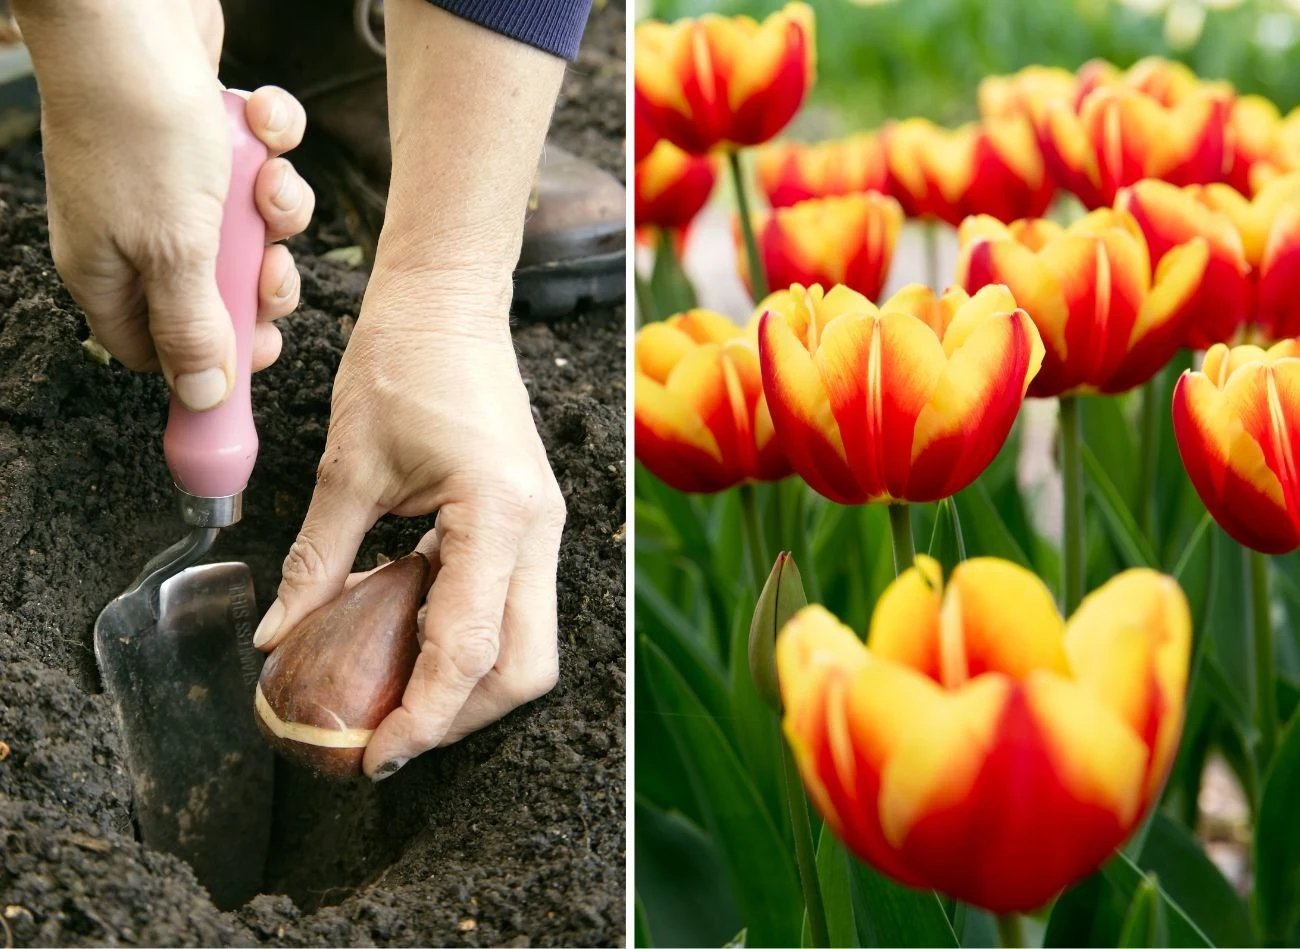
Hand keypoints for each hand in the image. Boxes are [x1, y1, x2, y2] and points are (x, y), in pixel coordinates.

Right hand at [15, 0, 313, 408]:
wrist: (130, 10)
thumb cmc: (140, 127)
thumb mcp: (174, 249)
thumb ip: (191, 327)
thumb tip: (201, 397)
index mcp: (112, 273)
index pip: (161, 350)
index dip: (214, 358)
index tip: (259, 348)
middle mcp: (137, 232)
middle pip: (220, 296)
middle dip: (261, 280)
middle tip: (272, 261)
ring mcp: (172, 182)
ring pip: (250, 229)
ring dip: (276, 207)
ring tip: (266, 179)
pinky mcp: (206, 135)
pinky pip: (258, 161)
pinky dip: (271, 141)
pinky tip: (261, 118)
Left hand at [252, 276, 566, 778]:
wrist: (449, 304)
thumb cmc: (403, 363)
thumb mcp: (347, 468)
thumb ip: (318, 562)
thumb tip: (276, 641)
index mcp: (498, 515)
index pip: (470, 649)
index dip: (424, 716)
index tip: (374, 755)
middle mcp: (539, 531)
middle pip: (526, 668)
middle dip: (460, 715)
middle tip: (388, 732)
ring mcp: (543, 529)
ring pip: (527, 646)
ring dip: (466, 683)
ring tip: (392, 690)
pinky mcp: (529, 525)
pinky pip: (511, 608)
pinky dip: (464, 638)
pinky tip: (405, 629)